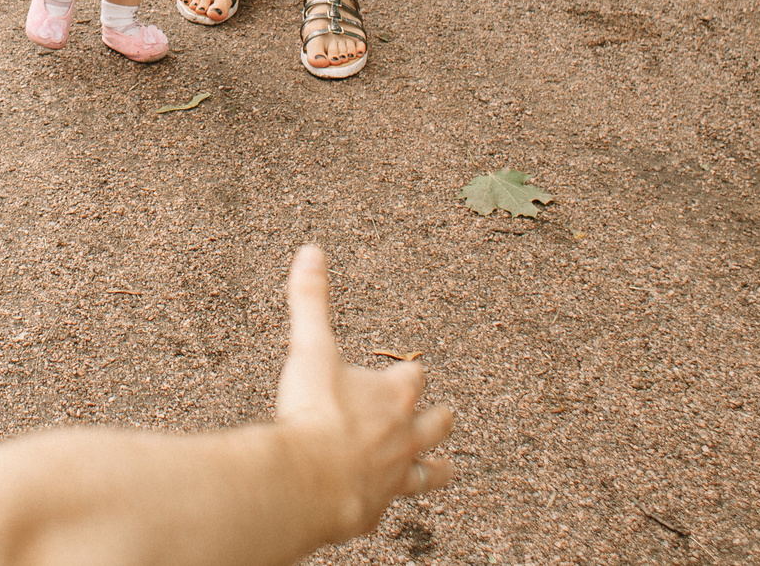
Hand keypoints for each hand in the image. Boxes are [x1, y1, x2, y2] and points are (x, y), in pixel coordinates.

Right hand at [272, 246, 453, 540]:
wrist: (312, 479)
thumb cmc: (315, 412)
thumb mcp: (310, 348)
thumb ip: (311, 301)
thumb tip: (312, 251)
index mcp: (393, 396)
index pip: (414, 377)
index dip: (412, 374)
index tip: (413, 371)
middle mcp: (404, 436)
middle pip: (436, 425)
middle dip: (441, 419)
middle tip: (448, 415)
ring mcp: (395, 476)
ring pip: (430, 473)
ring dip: (438, 469)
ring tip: (449, 471)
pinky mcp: (377, 508)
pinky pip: (389, 505)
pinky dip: (386, 501)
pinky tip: (381, 503)